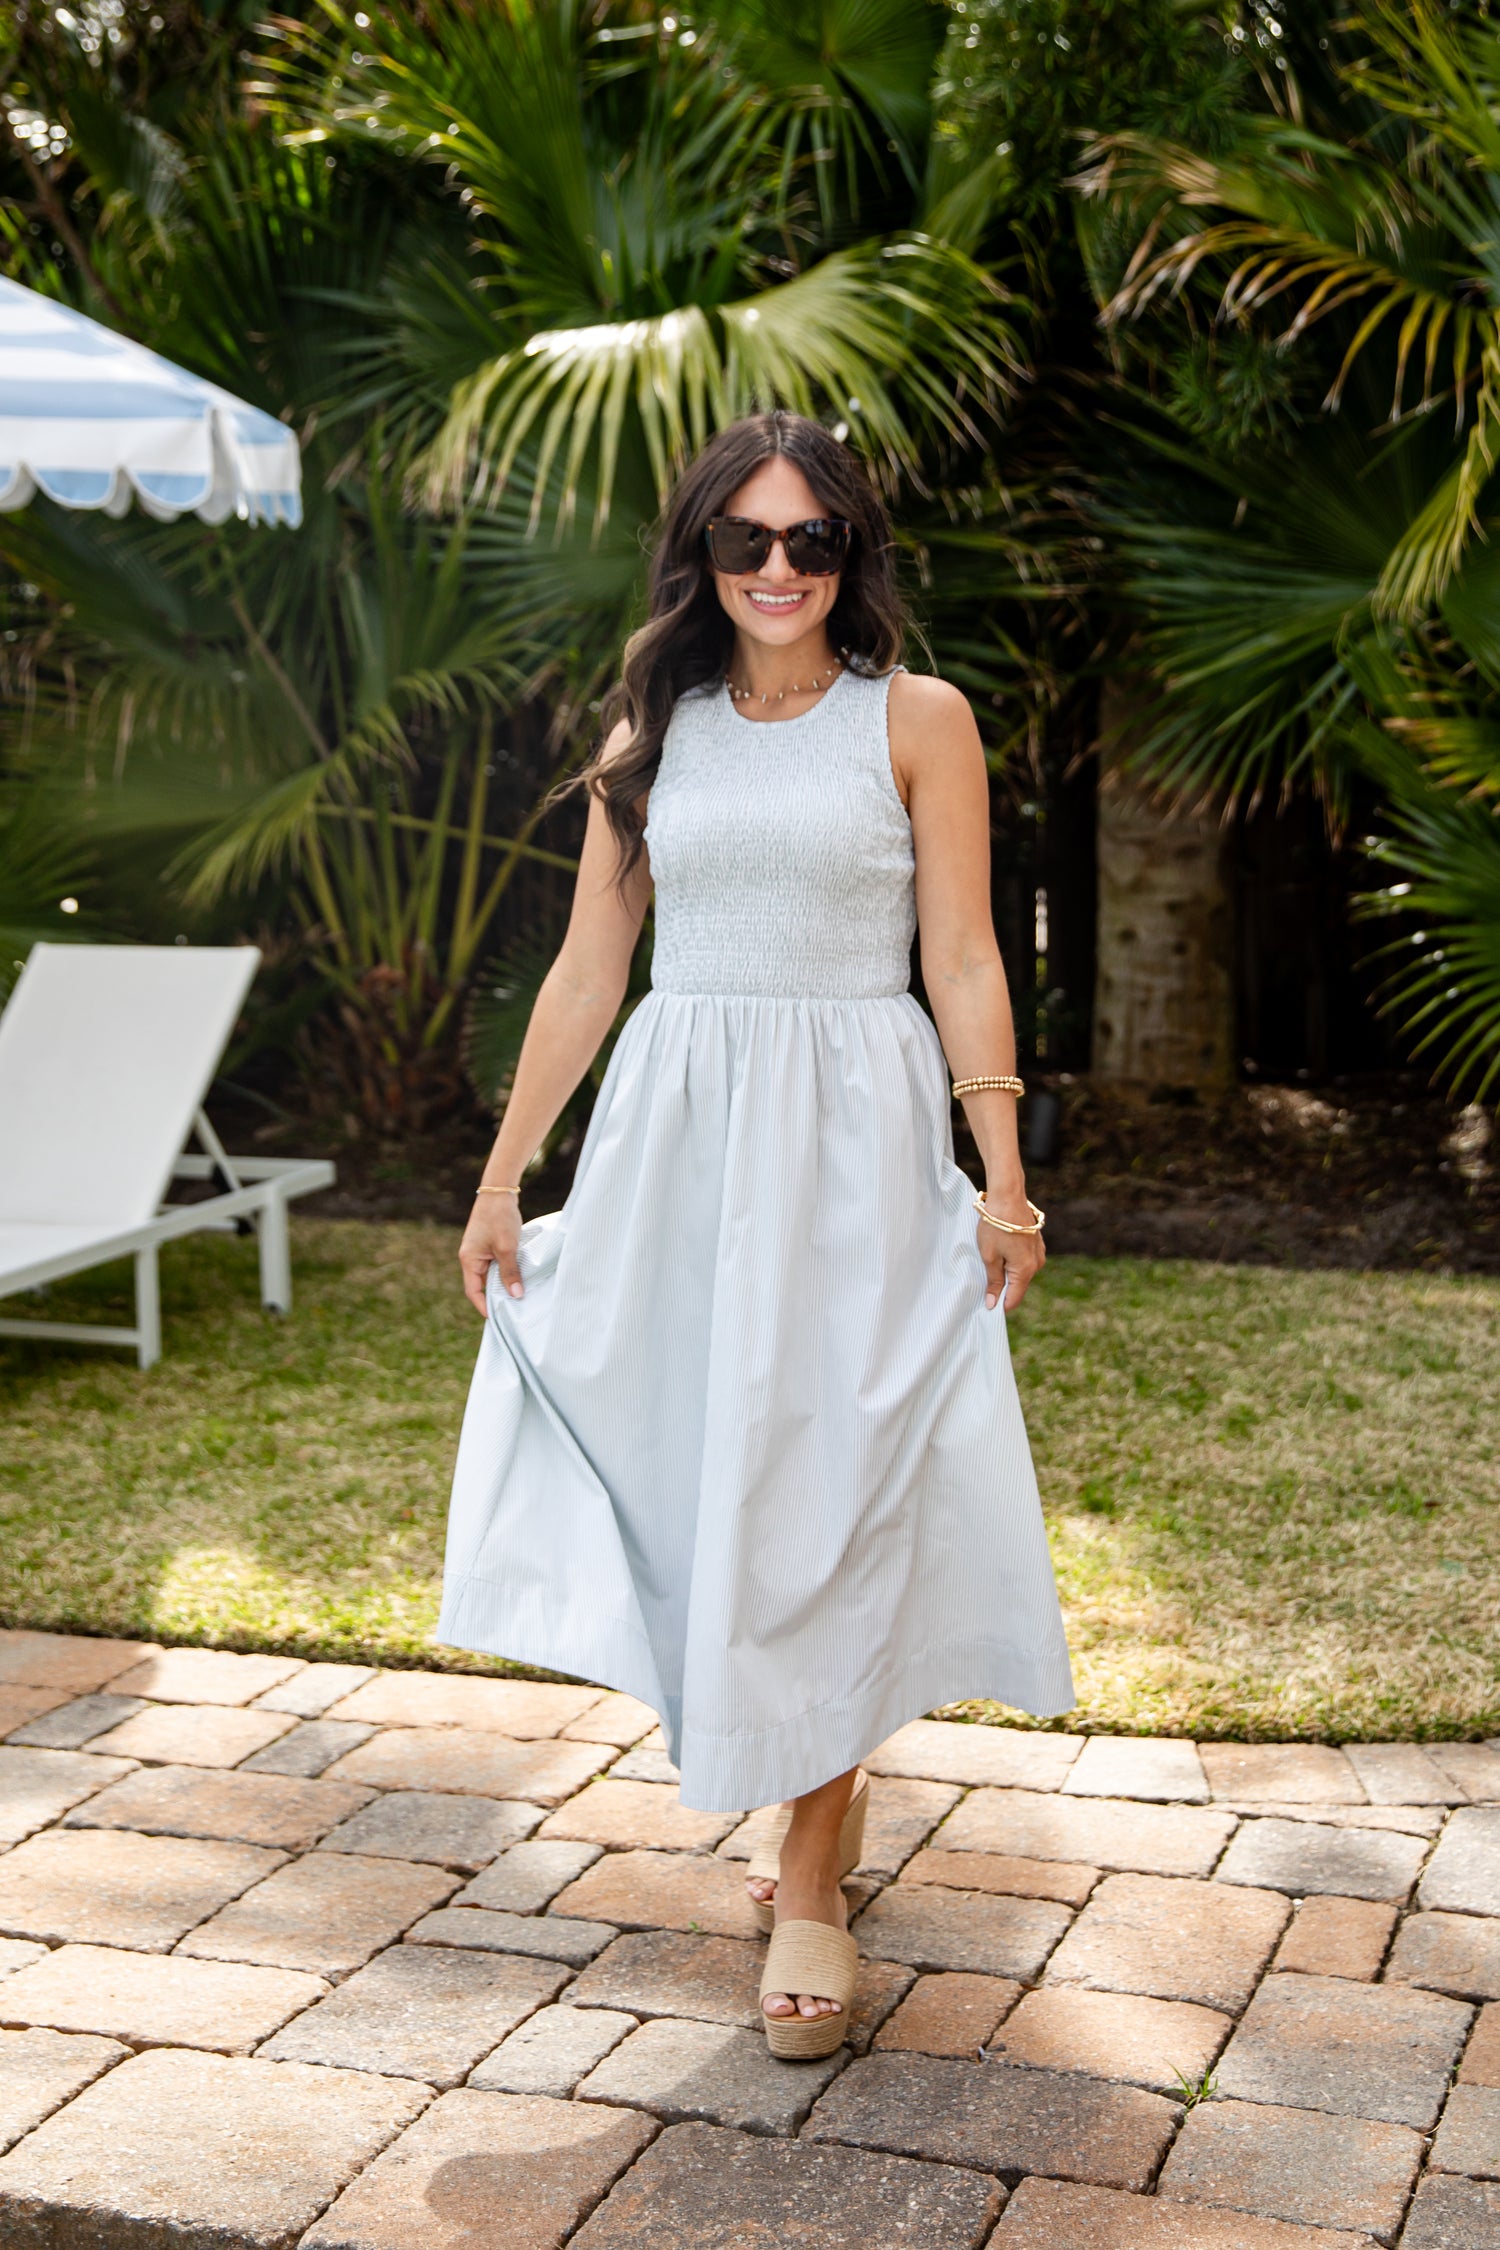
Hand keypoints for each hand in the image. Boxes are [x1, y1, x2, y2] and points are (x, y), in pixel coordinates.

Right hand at [458, 1197, 523, 1313]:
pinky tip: (518, 1277)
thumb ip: (510, 1272)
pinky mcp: (488, 1245)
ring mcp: (479, 1251)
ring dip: (501, 1284)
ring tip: (518, 1297)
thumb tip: (515, 1296)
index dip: (484, 1306)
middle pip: (481, 1285)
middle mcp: (471, 1257)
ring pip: (489, 1275)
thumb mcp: (507, 1247)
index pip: (473, 1291)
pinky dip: (505, 1272)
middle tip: (512, 1310)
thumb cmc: (499, 1217)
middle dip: (495, 1297)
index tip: (498, 1318)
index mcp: (469, 1260)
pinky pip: (495, 1265)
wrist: (499, 1191)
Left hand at [976, 1185, 1044, 1310]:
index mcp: (1026, 1270)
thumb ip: (993, 1281)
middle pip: (1018, 1286)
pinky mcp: (1036, 1243)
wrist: (1008, 1195)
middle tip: (983, 1280)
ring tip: (990, 1259)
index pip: (1014, 1298)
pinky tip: (1000, 1250)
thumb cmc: (996, 1225)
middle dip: (1002, 1287)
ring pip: (1020, 1272)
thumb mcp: (989, 1256)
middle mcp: (1037, 1264)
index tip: (986, 1307)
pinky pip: (1023, 1260)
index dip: (999, 1305)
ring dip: (1006, 1272)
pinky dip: (1012, 1260)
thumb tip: (992, 1304)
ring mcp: (1038, 1253)